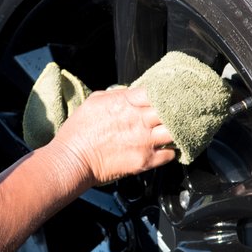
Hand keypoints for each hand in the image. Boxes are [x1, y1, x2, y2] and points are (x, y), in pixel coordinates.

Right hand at [50, 86, 174, 185]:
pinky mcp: (145, 161)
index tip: (167, 95)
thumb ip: (118, 94)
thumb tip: (133, 93)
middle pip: (172, 110)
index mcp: (126, 103)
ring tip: (174, 130)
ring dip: (176, 130)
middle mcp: (138, 120)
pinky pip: (170, 154)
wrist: (72, 161)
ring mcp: (144, 141)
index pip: (158, 91)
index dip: (165, 92)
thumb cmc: (78, 132)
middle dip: (176, 110)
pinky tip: (165, 148)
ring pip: (175, 131)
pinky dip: (171, 151)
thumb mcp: (95, 101)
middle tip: (178, 112)